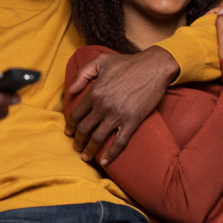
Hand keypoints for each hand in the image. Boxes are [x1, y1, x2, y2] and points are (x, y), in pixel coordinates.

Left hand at [65, 46, 177, 164]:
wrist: (154, 67)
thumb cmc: (128, 63)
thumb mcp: (101, 61)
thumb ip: (83, 73)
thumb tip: (71, 90)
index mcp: (95, 92)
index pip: (76, 114)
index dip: (70, 125)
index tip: (68, 132)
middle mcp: (103, 105)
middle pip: (84, 129)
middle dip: (78, 140)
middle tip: (76, 146)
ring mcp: (118, 115)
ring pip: (98, 138)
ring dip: (89, 150)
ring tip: (86, 156)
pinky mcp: (132, 121)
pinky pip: (119, 142)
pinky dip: (111, 154)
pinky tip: (105, 161)